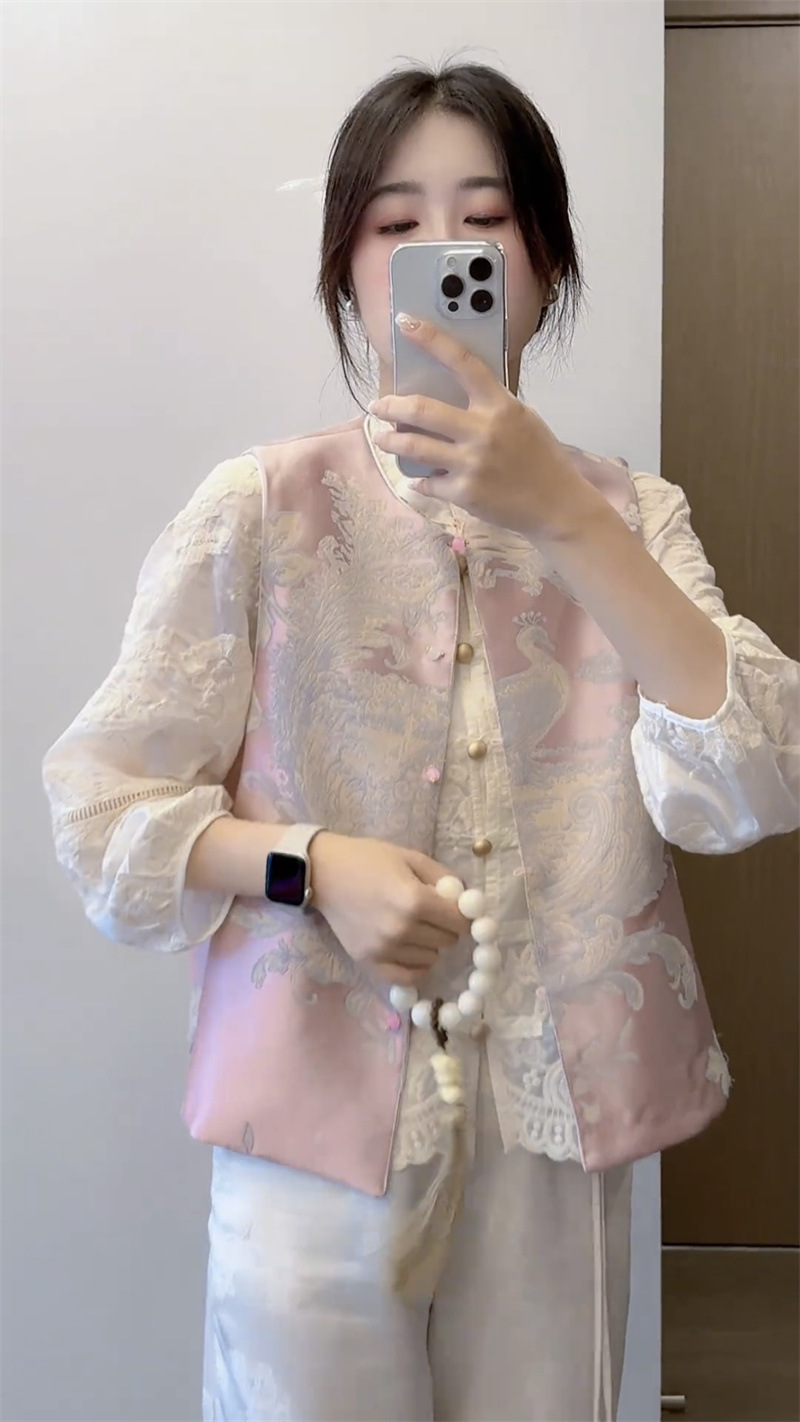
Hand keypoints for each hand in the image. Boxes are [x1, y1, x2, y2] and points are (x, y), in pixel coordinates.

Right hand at [309, 832, 468, 985]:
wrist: (323, 873)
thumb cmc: (368, 859)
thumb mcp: (411, 857)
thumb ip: (444, 878)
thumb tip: (468, 900)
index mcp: (415, 901)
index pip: (460, 921)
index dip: (461, 913)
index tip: (453, 907)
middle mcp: (401, 930)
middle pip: (448, 940)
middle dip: (445, 926)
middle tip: (431, 914)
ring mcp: (384, 949)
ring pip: (431, 958)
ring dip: (429, 944)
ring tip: (414, 926)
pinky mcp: (369, 962)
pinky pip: (408, 977)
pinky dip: (416, 966)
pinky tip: (411, 950)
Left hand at [369, 314, 597, 541]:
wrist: (556, 506)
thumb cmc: (541, 458)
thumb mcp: (522, 419)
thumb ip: (491, 405)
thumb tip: (453, 394)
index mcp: (500, 405)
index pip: (462, 362)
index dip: (431, 339)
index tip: (405, 323)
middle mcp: (483, 431)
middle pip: (422, 410)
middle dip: (390, 406)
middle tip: (378, 406)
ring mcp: (471, 463)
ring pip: (414, 446)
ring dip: (389, 440)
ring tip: (382, 438)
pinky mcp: (463, 493)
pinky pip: (427, 482)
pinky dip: (420, 480)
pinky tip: (419, 479)